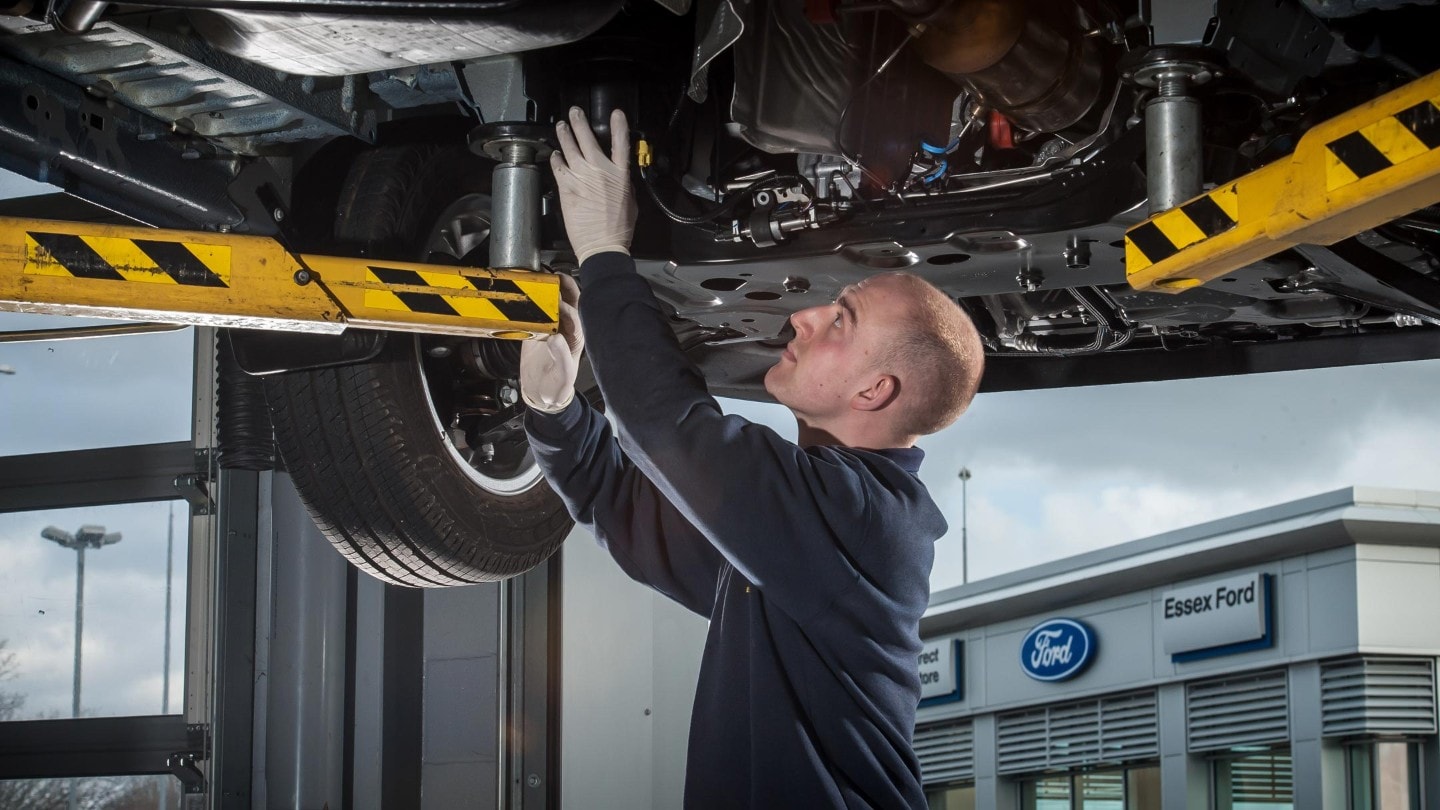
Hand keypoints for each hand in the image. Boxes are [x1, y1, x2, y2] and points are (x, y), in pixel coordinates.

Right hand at [520, 274, 583, 412]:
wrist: (541, 392)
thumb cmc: (556, 386)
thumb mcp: (562, 376)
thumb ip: (561, 358)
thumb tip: (555, 338)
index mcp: (577, 340)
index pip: (576, 319)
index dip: (567, 311)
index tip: (556, 305)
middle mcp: (568, 330)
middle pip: (573, 303)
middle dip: (567, 288)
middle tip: (556, 277)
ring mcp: (554, 327)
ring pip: (558, 302)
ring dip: (553, 288)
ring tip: (543, 276)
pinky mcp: (539, 328)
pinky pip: (539, 310)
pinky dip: (535, 299)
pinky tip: (529, 288)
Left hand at [550, 107, 636, 264]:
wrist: (602, 245)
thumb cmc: (619, 229)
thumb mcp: (630, 202)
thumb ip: (623, 184)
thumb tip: (618, 176)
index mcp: (619, 174)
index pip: (621, 143)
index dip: (618, 126)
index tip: (616, 113)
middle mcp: (599, 170)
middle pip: (587, 138)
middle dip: (580, 122)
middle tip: (575, 113)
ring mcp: (581, 177)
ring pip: (569, 147)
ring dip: (564, 134)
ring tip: (561, 126)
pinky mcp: (566, 186)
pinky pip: (558, 166)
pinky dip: (556, 158)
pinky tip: (555, 154)